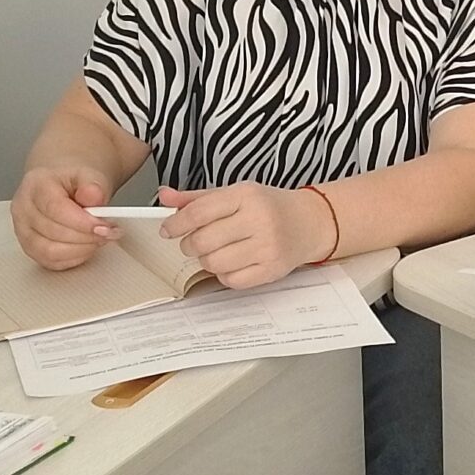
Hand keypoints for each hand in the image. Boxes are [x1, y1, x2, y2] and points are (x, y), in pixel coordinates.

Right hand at [11, 165, 119, 269]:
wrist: (63, 187)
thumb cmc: (72, 182)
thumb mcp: (88, 175)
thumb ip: (94, 185)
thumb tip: (95, 197)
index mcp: (35, 185)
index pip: (55, 208)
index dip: (81, 222)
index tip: (104, 226)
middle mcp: (23, 209)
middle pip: (53, 232)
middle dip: (86, 236)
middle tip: (108, 232)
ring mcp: (23, 231)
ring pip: (50, 252)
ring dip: (80, 249)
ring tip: (98, 239)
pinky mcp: (30, 249)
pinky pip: (51, 262)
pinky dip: (73, 258)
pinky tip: (86, 247)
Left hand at [157, 183, 329, 289]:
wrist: (309, 222)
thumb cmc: (269, 207)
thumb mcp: (235, 194)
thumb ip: (198, 198)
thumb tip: (165, 197)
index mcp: (246, 195)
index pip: (198, 212)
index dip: (176, 224)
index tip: (168, 229)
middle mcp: (258, 220)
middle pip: (203, 241)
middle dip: (189, 244)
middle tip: (193, 242)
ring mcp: (267, 247)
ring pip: (214, 264)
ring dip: (206, 260)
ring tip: (215, 251)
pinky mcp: (272, 270)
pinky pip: (231, 281)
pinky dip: (224, 274)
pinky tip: (232, 262)